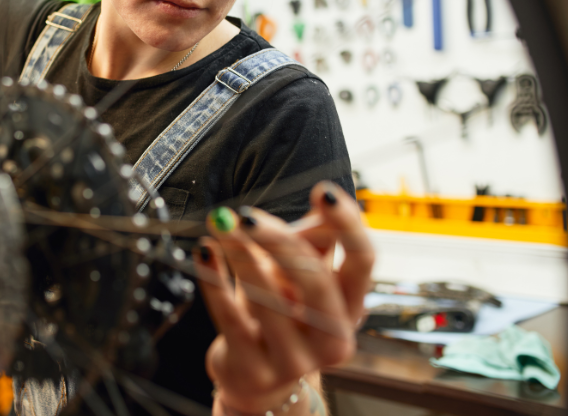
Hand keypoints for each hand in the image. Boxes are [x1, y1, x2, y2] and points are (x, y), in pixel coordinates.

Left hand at [194, 182, 374, 414]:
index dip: (347, 225)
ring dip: (240, 255)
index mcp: (351, 307)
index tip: (322, 191)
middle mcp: (332, 338)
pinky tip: (204, 254)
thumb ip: (311, 239)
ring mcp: (296, 361)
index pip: (362, 262)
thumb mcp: (298, 273)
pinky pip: (232, 319)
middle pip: (315, 281)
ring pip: (268, 299)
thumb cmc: (281, 310)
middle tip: (246, 214)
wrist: (256, 376)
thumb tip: (320, 201)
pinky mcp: (256, 370)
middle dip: (279, 241)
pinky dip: (215, 282)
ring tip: (220, 225)